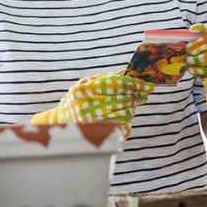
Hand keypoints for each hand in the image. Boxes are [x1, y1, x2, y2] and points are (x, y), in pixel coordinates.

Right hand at [30, 70, 154, 137]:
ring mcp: (92, 121)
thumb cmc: (75, 100)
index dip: (134, 84)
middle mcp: (86, 106)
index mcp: (83, 90)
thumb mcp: (84, 84)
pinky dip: (127, 121)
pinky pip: (120, 127)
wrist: (59, 123)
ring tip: (134, 103)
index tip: (146, 85)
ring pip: (124, 113)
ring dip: (132, 108)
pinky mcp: (97, 134)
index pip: (115, 84)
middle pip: (122, 99)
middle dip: (136, 96)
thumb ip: (104, 78)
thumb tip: (126, 72)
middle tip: (144, 94)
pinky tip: (125, 116)